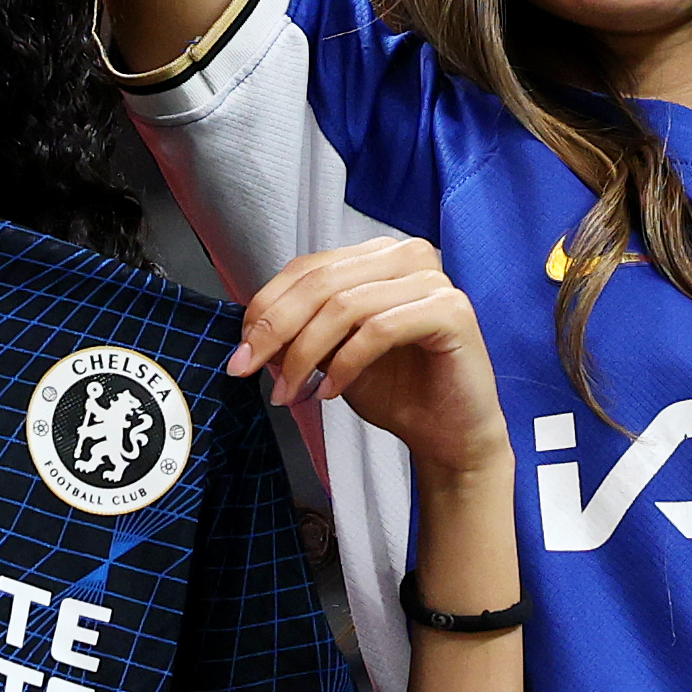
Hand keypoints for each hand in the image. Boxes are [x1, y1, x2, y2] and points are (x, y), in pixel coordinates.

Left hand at [228, 239, 506, 482]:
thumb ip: (300, 333)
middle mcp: (407, 256)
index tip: (241, 351)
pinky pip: (378, 330)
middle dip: (276, 329)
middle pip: (321, 282)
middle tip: (249, 369)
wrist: (448, 436)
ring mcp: (433, 280)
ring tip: (292, 391)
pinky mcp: (451, 311)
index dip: (267, 307)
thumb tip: (252, 335)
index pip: (308, 267)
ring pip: (344, 305)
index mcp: (377, 256)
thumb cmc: (397, 391)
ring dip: (306, 353)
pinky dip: (345, 364)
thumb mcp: (332, 356)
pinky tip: (332, 392)